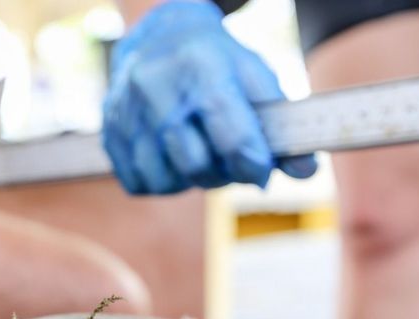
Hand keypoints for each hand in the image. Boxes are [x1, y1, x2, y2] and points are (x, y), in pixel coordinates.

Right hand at [102, 0, 317, 193]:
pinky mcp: (111, 134)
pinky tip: (174, 160)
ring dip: (190, 181)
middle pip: (196, 164)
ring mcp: (127, 113)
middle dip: (222, 174)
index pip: (230, 135)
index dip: (252, 164)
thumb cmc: (215, 59)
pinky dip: (162, 182)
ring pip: (165, 180)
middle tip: (231, 161)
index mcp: (200, 68)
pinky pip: (139, 182)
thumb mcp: (254, 76)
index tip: (260, 171)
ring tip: (201, 157)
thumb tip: (308, 172)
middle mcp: (156, 89)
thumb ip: (281, 124)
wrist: (157, 35)